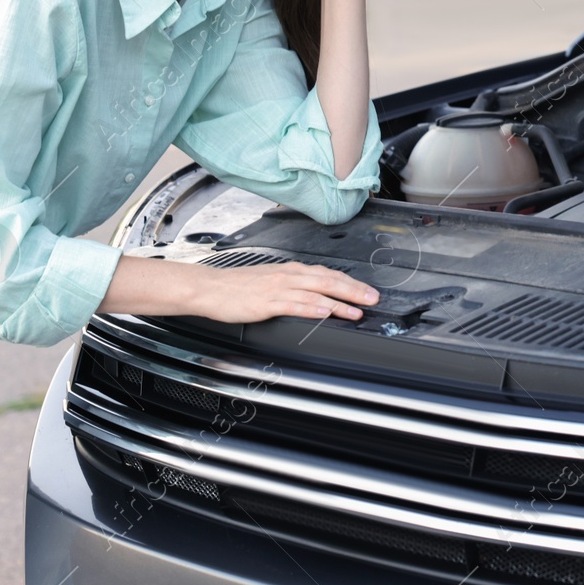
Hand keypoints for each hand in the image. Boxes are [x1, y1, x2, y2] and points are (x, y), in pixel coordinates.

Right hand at [193, 260, 380, 323]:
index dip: (351, 283)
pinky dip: (313, 309)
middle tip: (373, 299)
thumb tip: (314, 295)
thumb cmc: (238, 286)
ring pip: (317, 293)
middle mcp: (289, 275)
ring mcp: (279, 288)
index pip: (328, 274)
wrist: (210, 287)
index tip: (367, 291)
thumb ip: (292, 286)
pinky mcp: (267, 302)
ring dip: (340, 303)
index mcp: (291, 270)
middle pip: (329, 281)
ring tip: (357, 311)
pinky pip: (295, 304)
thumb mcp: (271, 281)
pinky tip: (326, 314)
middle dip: (354, 291)